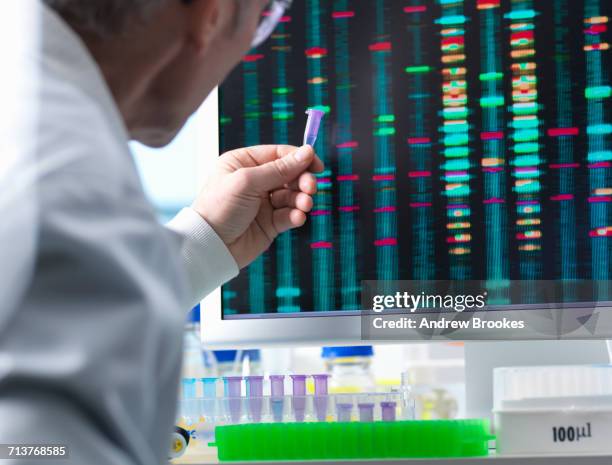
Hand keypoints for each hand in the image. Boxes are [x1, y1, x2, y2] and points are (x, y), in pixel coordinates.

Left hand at [193, 145, 323, 267]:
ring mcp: (263, 202)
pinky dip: (296, 215)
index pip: (278, 154)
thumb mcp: (247, 182)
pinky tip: (297, 217)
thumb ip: (279, 169)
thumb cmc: (219, 208)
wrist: (210, 246)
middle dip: (302, 180)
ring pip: (292, 195)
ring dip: (301, 199)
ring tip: (304, 205)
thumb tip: (306, 152)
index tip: (316, 165)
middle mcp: (255, 181)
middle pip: (289, 174)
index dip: (299, 158)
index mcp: (244, 163)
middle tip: (310, 188)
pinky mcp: (270, 223)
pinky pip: (289, 214)